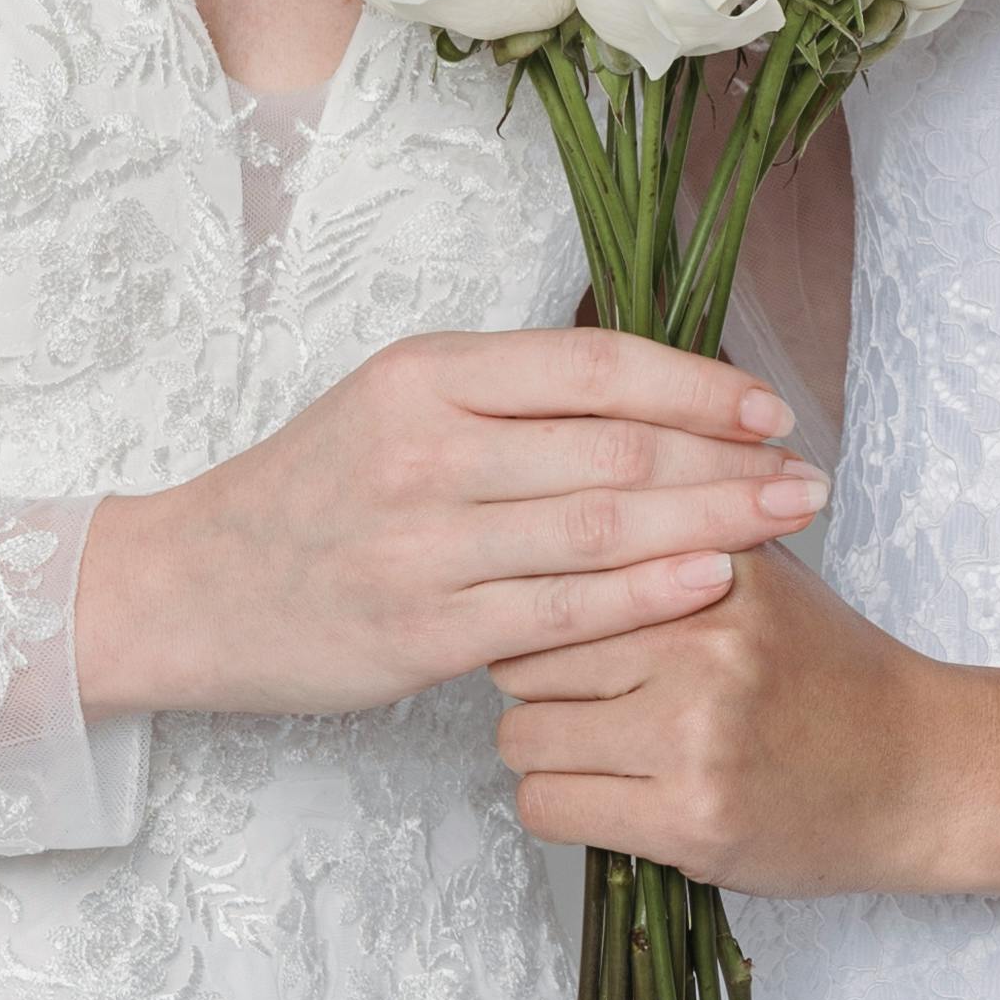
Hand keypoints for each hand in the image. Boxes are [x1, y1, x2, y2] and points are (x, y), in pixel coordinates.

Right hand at [84, 328, 827, 720]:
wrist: (191, 588)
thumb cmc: (311, 492)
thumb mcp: (394, 405)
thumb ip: (506, 396)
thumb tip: (644, 388)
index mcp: (426, 376)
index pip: (593, 367)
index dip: (696, 386)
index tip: (766, 406)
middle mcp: (427, 450)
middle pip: (615, 448)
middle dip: (729, 460)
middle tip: (808, 473)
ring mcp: (425, 544)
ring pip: (601, 527)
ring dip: (712, 524)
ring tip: (787, 522)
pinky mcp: (424, 632)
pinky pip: (561, 610)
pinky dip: (646, 596)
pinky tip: (711, 586)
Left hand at [496, 540, 953, 896]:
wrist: (922, 773)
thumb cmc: (834, 675)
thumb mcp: (766, 574)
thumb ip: (676, 531)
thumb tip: (568, 503)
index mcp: (715, 570)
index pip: (558, 577)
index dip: (546, 613)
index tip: (563, 638)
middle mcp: (706, 648)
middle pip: (525, 660)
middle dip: (538, 686)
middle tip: (586, 703)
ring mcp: (697, 739)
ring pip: (524, 738)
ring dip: (548, 753)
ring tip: (601, 753)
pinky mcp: (692, 821)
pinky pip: (549, 806)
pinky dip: (563, 807)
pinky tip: (610, 796)